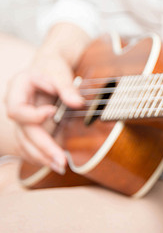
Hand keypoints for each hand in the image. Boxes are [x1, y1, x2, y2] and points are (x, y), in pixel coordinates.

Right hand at [5, 51, 83, 173]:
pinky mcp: (32, 126)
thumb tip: (76, 103)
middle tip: (61, 161)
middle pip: (25, 132)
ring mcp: (23, 118)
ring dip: (42, 157)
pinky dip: (41, 154)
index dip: (33, 115)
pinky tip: (53, 163)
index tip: (53, 112)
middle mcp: (17, 105)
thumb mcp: (60, 71)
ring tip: (59, 167)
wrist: (51, 66)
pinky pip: (31, 144)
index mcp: (18, 88)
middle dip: (43, 147)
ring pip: (26, 142)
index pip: (17, 110)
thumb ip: (66, 87)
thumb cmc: (53, 66)